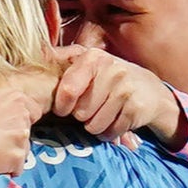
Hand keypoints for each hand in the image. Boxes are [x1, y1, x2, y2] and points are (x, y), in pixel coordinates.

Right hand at [0, 70, 51, 176]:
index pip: (32, 109)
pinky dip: (7, 168)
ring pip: (22, 149)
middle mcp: (22, 116)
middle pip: (27, 129)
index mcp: (13, 98)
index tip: (5, 124)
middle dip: (13, 135)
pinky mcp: (17, 159)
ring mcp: (21, 138)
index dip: (18, 118)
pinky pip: (17, 167)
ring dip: (10, 152)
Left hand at [51, 45, 185, 143]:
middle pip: (80, 113)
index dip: (62, 105)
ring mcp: (125, 89)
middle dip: (83, 116)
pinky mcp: (136, 108)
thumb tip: (37, 54)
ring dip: (96, 126)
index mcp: (93, 58)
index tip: (64, 109)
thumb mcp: (88, 65)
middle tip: (93, 107)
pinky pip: (111, 132)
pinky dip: (110, 133)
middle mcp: (111, 70)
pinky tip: (116, 120)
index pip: (67, 90)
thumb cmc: (110, 79)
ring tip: (105, 114)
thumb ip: (63, 61)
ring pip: (94, 126)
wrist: (150, 90)